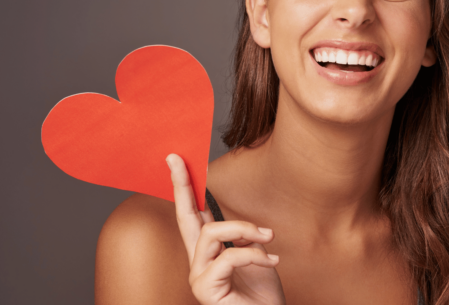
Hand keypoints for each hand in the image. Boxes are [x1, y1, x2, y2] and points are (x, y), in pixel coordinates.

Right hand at [166, 154, 285, 304]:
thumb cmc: (263, 299)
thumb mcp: (257, 258)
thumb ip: (244, 240)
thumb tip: (242, 228)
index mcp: (209, 254)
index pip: (193, 215)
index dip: (186, 188)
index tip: (178, 160)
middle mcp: (198, 263)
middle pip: (184, 217)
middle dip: (181, 185)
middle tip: (176, 158)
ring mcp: (198, 277)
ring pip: (212, 233)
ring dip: (245, 230)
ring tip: (269, 238)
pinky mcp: (204, 289)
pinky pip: (228, 256)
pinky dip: (254, 255)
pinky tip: (272, 262)